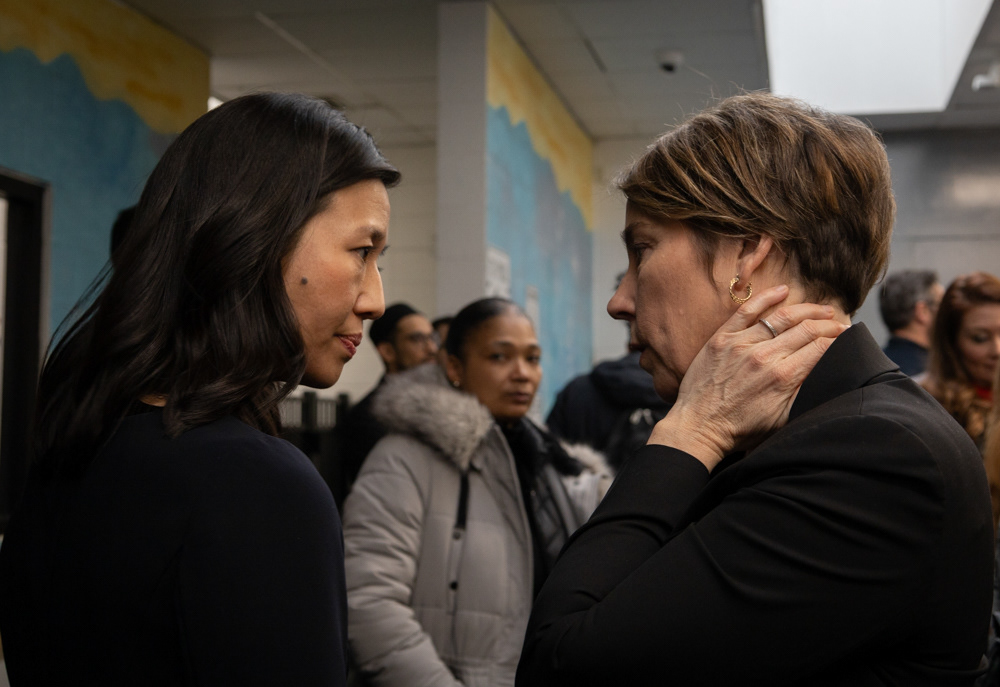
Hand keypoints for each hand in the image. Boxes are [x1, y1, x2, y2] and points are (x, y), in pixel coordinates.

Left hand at [647, 285, 847, 470]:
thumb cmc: (741, 430)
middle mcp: (765, 356)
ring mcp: (741, 344)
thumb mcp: (782, 419)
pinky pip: (746, 311)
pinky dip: (766, 298)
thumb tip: (824, 372)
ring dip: (807, 310)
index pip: (821, 347)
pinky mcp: (721, 339)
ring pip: (782, 317)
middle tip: (841, 324)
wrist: (698, 427)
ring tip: (823, 310)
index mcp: (784, 377)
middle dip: (830, 325)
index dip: (839, 340)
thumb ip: (804, 393)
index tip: (847, 338)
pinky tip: (783, 291)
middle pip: (807, 329)